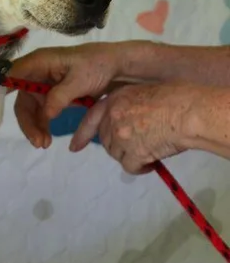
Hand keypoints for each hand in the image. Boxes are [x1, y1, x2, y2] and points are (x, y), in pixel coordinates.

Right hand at [10, 43, 128, 147]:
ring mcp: (43, 86)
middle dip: (26, 122)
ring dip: (34, 127)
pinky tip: (47, 138)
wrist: (119, 67)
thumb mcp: (80, 80)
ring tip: (44, 144)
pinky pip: (41, 113)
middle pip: (21, 99)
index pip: (11, 75)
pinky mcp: (52, 96)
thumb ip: (60, 96)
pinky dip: (43, 126)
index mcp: (39, 63)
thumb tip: (45, 115)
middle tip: (37, 141)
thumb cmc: (98, 65)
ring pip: (30, 110)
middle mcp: (36, 74)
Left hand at [70, 82, 202, 173]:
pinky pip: (130, 167)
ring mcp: (121, 136)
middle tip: (137, 146)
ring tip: (149, 152)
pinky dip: (140, 168)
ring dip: (130, 156)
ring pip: (116, 154)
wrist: (188, 112)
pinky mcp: (134, 153)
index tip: (74, 148)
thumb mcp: (143, 93)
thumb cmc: (175, 98)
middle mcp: (112, 118)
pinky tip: (152, 164)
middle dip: (118, 145)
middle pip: (106, 140)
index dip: (82, 135)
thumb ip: (129, 106)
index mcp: (114, 100)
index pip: (91, 119)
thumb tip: (131, 122)